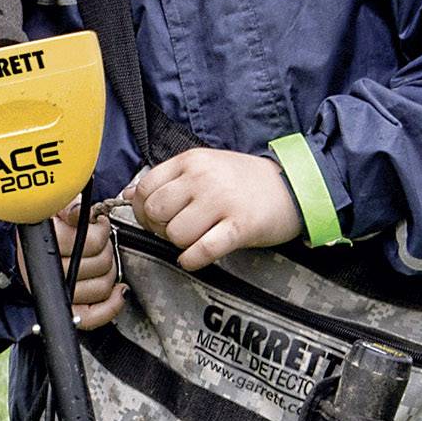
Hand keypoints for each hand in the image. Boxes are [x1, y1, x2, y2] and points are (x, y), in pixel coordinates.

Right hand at [15, 200, 127, 331]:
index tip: (97, 222)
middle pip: (100, 264)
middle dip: (106, 248)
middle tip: (99, 238)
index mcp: (46, 244)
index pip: (89, 242)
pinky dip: (111, 306)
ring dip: (109, 270)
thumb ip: (67, 207)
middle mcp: (50, 273)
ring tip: (101, 257)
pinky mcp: (68, 312)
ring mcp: (59, 294)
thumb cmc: (46, 227)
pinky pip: (93, 317)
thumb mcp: (54, 208)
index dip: (100, 230)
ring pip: (102, 287)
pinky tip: (117, 292)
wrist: (31, 250)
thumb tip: (77, 212)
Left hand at [127, 148, 301, 272]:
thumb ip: (168, 178)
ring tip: (193, 239)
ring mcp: (222, 202)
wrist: (293, 187)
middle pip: (156, 211)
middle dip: (158, 227)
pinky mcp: (239, 227)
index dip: (142, 208)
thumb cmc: (242, 180)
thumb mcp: (204, 166)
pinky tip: (194, 258)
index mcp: (191, 160)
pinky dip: (192, 259)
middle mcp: (203, 178)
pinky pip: (202, 250)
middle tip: (172, 231)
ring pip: (176, 233)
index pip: (146, 186)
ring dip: (178, 244)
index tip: (152, 218)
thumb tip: (128, 194)